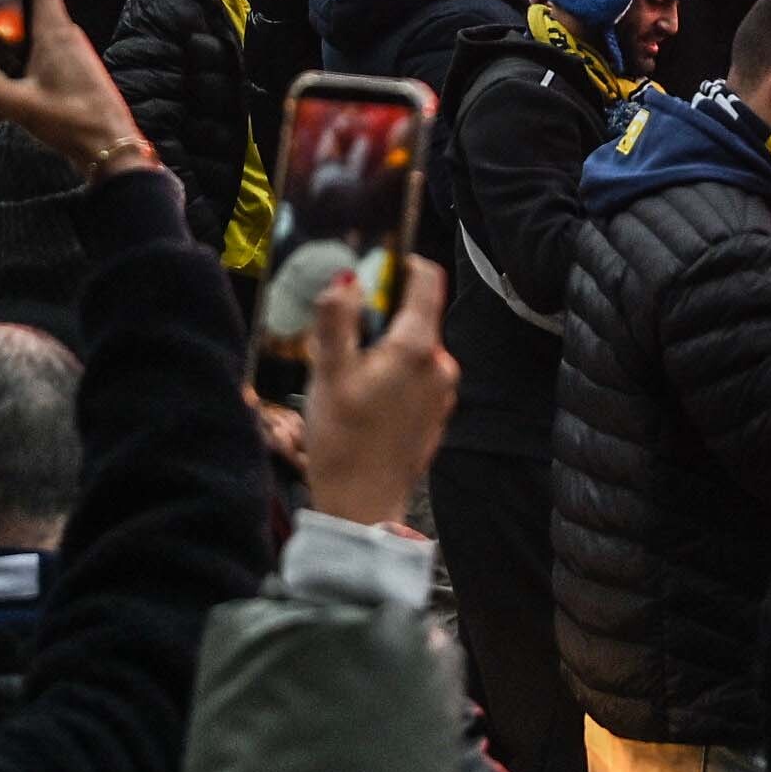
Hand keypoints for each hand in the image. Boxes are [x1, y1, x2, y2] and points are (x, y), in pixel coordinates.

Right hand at [0, 0, 160, 185]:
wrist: (110, 151)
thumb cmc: (72, 120)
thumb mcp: (20, 104)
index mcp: (54, 31)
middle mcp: (60, 39)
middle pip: (22, 18)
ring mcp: (64, 61)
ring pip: (21, 54)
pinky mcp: (64, 83)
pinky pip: (28, 78)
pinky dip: (8, 93)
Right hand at [293, 251, 453, 526]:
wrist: (362, 506)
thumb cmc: (343, 441)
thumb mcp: (328, 373)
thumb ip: (337, 320)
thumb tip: (346, 278)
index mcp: (418, 347)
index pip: (426, 280)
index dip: (402, 265)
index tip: (376, 268)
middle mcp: (440, 365)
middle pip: (414, 316)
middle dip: (379, 319)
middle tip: (342, 342)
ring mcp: (442, 391)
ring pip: (412, 348)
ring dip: (383, 351)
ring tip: (348, 378)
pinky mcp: (436, 413)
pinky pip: (416, 377)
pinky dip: (393, 376)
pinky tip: (365, 401)